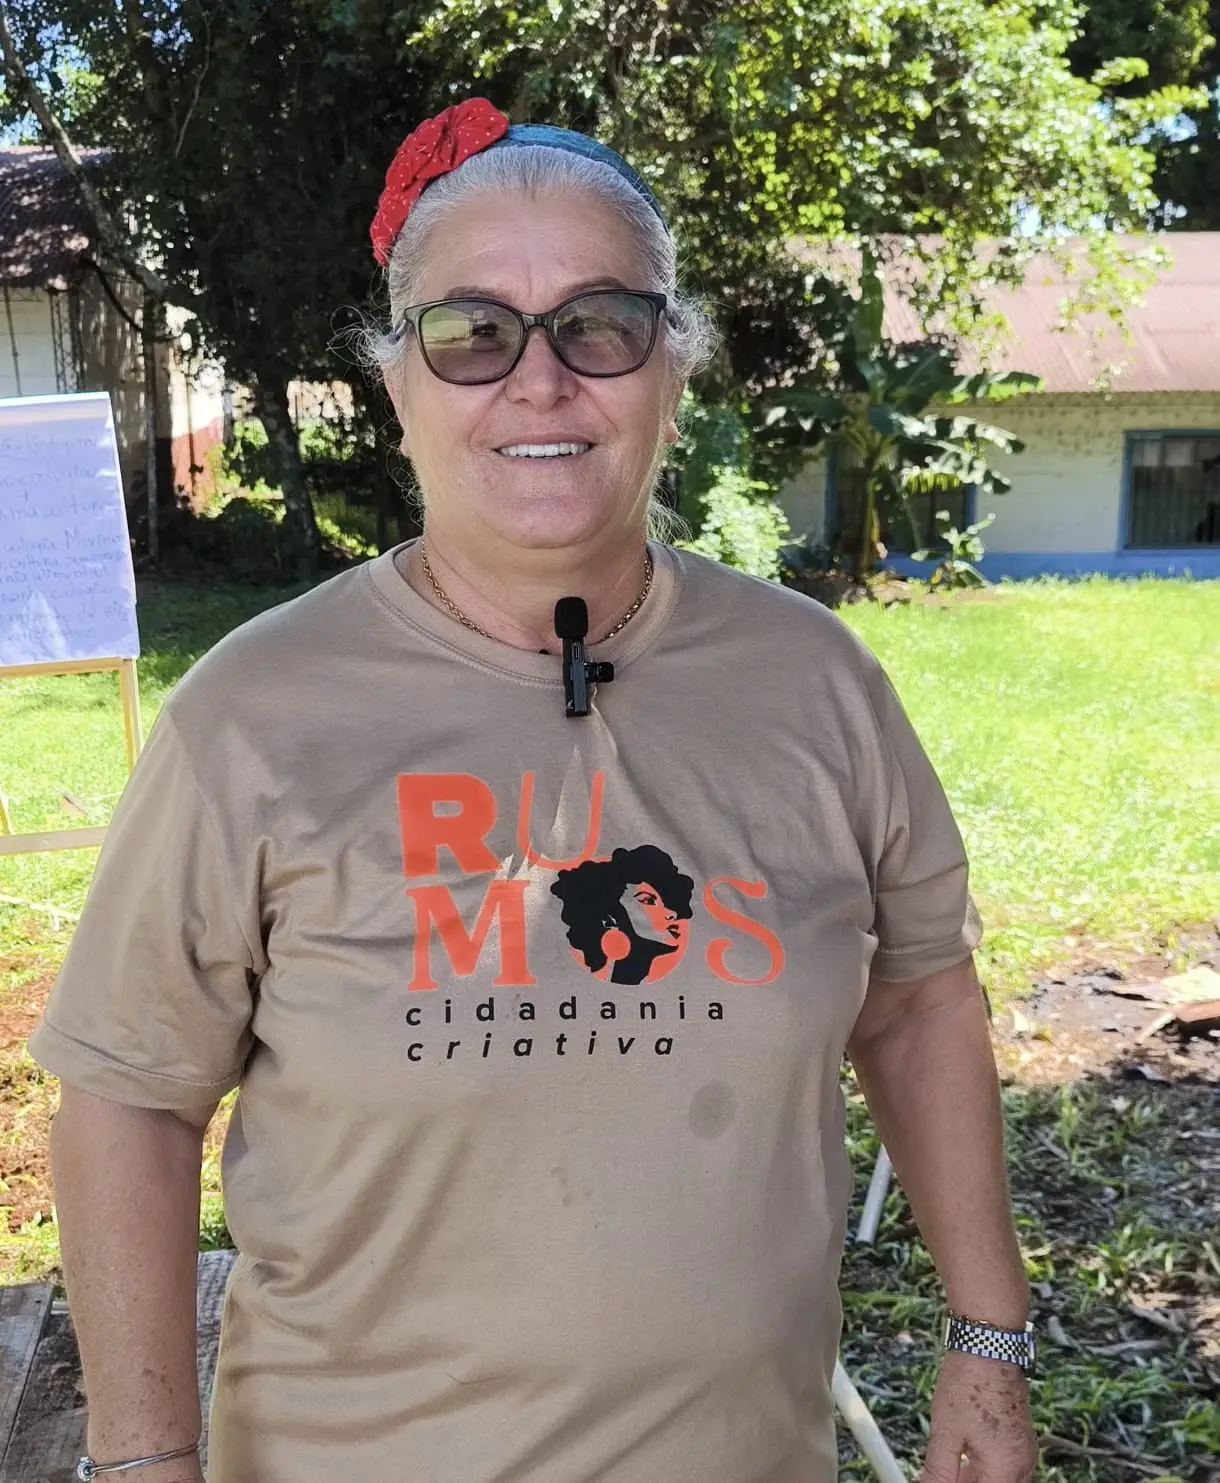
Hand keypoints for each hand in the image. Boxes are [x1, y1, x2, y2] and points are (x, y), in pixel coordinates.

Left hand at [921, 1350, 1038, 1482]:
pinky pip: (1004, 1464)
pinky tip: (962, 1454)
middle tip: (940, 1476)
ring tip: (948, 1466)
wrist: (988, 1346)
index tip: (941, 1480)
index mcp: (1005, 1470)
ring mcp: (1024, 1450)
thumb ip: (938, 1472)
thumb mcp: (945, 1434)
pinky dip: (984, 1466)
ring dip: (974, 1478)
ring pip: (999, 1479)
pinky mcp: (1020, 1437)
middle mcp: (1022, 1465)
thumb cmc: (970, 1383)